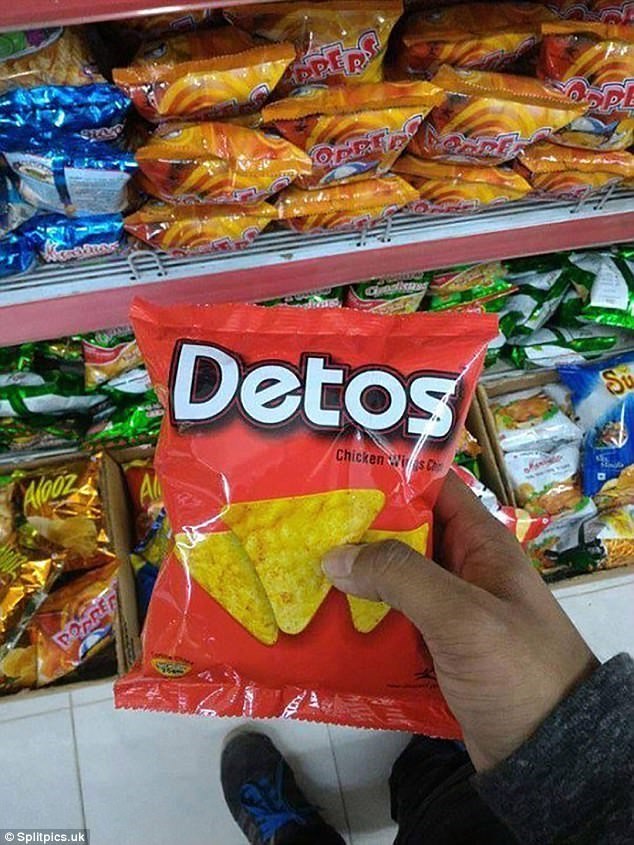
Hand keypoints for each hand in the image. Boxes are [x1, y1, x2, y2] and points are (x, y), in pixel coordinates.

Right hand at [322, 471, 597, 770]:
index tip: (337, 474)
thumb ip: (401, 577)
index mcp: (482, 543)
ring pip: (394, 579)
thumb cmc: (517, 670)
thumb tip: (335, 556)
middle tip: (305, 525)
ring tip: (303, 569)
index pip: (435, 488)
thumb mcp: (461, 614)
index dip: (391, 475)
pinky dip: (363, 617)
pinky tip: (325, 619)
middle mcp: (464, 568)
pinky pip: (393, 620)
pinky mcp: (435, 647)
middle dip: (359, 529)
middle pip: (405, 532)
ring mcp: (449, 610)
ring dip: (355, 576)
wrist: (548, 754)